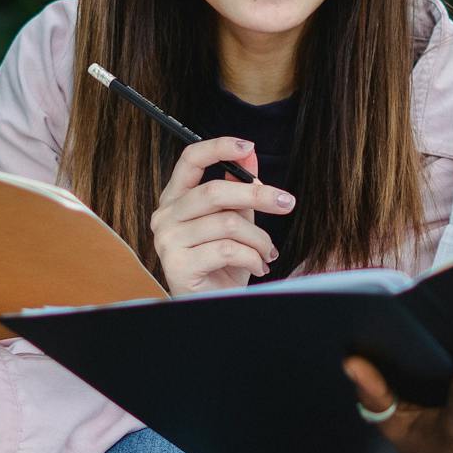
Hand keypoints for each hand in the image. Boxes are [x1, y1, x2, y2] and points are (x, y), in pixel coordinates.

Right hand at [150, 136, 296, 295]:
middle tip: (287, 203)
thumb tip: (249, 154)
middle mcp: (165, 216)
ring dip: (259, 239)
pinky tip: (258, 267)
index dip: (218, 147)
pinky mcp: (177, 265)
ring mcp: (167, 241)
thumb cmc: (223, 265)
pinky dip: (252, 258)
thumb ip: (239, 189)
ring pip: (228, 224)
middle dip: (258, 196)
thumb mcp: (236, 221)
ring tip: (267, 253)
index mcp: (175, 199)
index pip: (189, 160)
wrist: (215, 306)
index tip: (248, 146)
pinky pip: (227, 250)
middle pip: (215, 191)